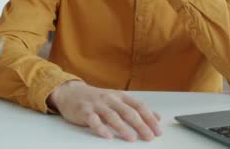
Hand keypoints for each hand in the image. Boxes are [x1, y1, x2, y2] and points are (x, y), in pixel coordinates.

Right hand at [47, 80, 161, 140]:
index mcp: (120, 96)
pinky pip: (93, 120)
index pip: (139, 106)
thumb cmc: (96, 98)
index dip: (150, 118)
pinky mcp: (84, 111)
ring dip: (123, 127)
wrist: (71, 92)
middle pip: (128, 112)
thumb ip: (136, 108)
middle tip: (149, 137)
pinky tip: (107, 136)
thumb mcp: (118, 100)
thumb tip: (157, 117)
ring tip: (132, 138)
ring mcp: (97, 104)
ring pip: (112, 116)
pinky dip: (101, 128)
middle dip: (140, 125)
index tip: (158, 131)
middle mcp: (110, 99)